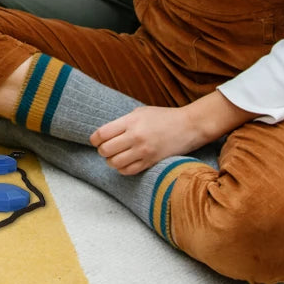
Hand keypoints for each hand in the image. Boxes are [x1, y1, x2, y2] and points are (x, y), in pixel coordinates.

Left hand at [91, 90, 253, 174]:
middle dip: (102, 151)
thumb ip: (123, 121)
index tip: (95, 141)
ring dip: (111, 162)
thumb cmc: (164, 117)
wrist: (189, 126)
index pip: (102, 134)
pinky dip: (123, 169)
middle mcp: (135, 137)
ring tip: (114, 158)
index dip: (94, 139)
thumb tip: (107, 132)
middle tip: (105, 150)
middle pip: (106, 150)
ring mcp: (144, 151)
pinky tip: (124, 164)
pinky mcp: (152, 162)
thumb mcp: (140, 112)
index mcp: (130, 121)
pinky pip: (130, 171)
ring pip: (116, 163)